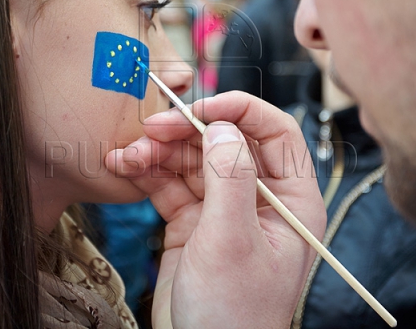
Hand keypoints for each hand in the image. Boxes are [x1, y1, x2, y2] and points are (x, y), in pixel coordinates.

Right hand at [106, 91, 325, 327]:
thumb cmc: (234, 314)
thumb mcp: (233, 240)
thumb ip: (230, 178)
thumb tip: (224, 127)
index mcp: (291, 200)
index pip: (275, 132)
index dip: (238, 110)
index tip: (198, 107)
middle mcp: (260, 198)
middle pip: (226, 141)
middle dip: (186, 131)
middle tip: (150, 128)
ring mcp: (225, 209)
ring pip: (193, 160)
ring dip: (159, 152)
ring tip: (128, 154)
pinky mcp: (194, 222)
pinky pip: (171, 184)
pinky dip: (148, 173)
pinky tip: (124, 166)